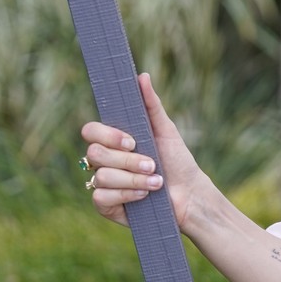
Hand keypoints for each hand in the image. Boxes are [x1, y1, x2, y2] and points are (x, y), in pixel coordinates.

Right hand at [80, 73, 205, 230]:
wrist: (189, 195)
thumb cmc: (177, 161)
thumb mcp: (166, 130)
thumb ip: (152, 104)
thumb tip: (141, 76)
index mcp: (114, 140)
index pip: (91, 131)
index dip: (108, 135)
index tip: (132, 141)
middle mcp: (104, 160)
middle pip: (95, 154)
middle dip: (128, 161)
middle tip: (152, 165)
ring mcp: (102, 183)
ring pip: (100, 176)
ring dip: (133, 180)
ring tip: (156, 182)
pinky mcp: (105, 205)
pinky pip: (101, 197)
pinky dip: (126, 196)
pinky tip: (144, 197)